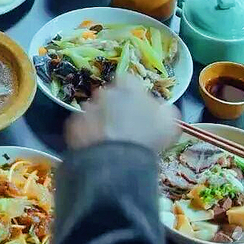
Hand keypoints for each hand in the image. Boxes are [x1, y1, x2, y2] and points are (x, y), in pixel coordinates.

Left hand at [65, 76, 180, 152]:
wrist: (116, 163)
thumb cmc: (147, 139)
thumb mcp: (169, 123)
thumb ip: (164, 109)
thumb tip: (160, 108)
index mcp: (128, 87)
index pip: (128, 80)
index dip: (132, 92)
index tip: (135, 104)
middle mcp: (104, 93)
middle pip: (109, 95)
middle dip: (115, 106)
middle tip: (123, 124)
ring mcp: (87, 109)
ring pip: (94, 110)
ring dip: (101, 119)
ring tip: (110, 139)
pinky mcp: (74, 125)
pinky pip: (82, 126)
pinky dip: (88, 133)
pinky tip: (97, 146)